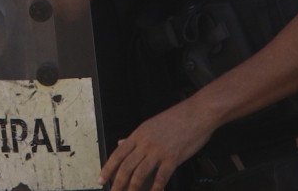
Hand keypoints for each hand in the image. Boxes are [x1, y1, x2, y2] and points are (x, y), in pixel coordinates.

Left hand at [98, 99, 218, 190]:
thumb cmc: (175, 119)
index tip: (100, 180)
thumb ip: (135, 137)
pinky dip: (156, 188)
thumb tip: (120, 143)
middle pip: (126, 166)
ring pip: (140, 173)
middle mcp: (145, 143)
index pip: (118, 154)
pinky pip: (161, 177)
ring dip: (133, 188)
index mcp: (138, 135)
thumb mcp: (150, 125)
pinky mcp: (173, 158)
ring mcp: (158, 151)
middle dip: (118, 183)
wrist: (196, 113)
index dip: (108, 168)